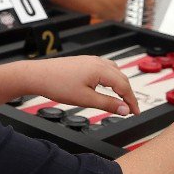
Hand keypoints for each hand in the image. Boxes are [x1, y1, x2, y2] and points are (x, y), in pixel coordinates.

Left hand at [22, 56, 139, 116]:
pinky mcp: (84, 62)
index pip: (124, 86)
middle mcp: (98, 62)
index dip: (132, 101)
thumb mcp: (85, 99)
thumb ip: (107, 104)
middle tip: (131, 110)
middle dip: (128, 94)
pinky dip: (111, 80)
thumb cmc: (58, 85)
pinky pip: (105, 69)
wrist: (38, 75)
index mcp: (101, 69)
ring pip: (114, 72)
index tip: (136, 113)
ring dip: (121, 86)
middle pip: (122, 78)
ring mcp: (91, 60)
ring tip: (121, 100)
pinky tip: (107, 87)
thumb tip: (124, 110)